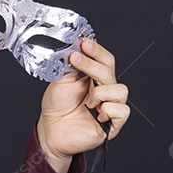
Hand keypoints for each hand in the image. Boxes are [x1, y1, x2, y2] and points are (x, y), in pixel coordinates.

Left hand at [36, 38, 129, 172]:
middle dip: (92, 65)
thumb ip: (71, 66)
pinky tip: (96, 114)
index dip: (97, 51)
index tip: (84, 43)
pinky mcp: (113, 124)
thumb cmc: (56, 107)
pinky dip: (108, 110)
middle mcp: (105, 91)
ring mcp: (110, 107)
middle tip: (75, 60)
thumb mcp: (61, 81)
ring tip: (87, 102)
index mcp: (95, 80)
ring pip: (121, 90)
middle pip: (110, 72)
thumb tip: (76, 48)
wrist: (50, 130)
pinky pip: (122, 110)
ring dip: (100, 92)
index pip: (105, 61)